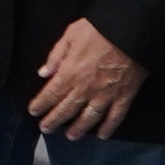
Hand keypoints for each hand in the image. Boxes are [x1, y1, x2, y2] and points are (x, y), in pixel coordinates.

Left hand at [29, 18, 145, 140]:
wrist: (132, 30)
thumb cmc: (100, 29)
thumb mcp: (71, 34)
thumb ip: (56, 55)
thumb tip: (43, 72)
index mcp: (70, 72)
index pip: (50, 94)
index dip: (40, 104)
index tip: (33, 111)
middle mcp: (85, 88)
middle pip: (66, 110)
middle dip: (54, 121)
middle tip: (46, 129)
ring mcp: (106, 94)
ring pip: (89, 117)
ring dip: (78, 128)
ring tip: (71, 136)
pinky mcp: (124, 96)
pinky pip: (116, 116)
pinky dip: (109, 128)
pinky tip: (102, 135)